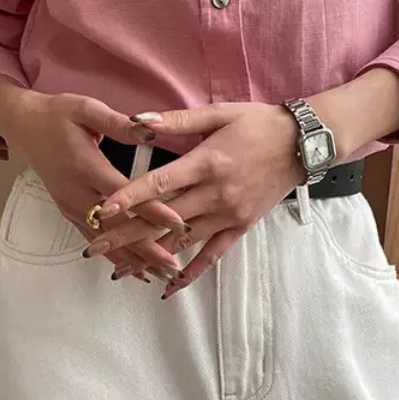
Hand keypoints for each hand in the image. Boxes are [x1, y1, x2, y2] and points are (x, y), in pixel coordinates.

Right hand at [0, 79, 188, 282]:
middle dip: (146, 247)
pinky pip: (93, 238)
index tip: (177, 223)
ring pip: (105, 239)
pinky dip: (114, 256)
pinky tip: (134, 270)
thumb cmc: (58, 115)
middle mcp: (76, 192)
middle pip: (115, 226)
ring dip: (133, 258)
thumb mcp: (86, 109)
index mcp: (85, 165)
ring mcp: (70, 205)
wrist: (25, 126)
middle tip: (173, 266)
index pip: (123, 193)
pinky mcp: (68, 211)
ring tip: (161, 276)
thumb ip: (117, 123)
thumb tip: (148, 130)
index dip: (151, 209)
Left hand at [89, 103, 306, 297]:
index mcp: (207, 163)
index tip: (101, 210)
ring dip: (149, 256)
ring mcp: (229, 215)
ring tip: (119, 269)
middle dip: (126, 234)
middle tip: (93, 246)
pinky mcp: (240, 227)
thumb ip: (177, 119)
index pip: (160, 183)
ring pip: (182, 242)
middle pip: (163, 219)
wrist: (304, 144)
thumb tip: (137, 121)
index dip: (129, 198)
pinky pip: (212, 255)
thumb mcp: (219, 113)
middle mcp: (216, 194)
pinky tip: (168, 286)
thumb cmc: (258, 123)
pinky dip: (190, 272)